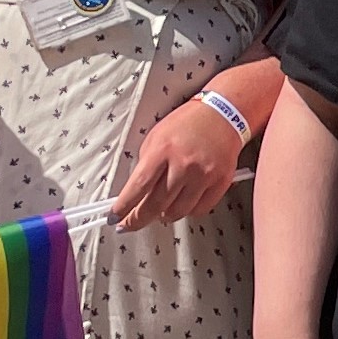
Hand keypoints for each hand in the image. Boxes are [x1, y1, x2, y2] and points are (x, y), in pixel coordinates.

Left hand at [116, 97, 243, 227]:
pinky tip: (182, 204)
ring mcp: (203, 175)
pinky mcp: (220, 182)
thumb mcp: (156, 136)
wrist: (223, 114)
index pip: (138, 187)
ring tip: (160, 211)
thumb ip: (146, 164)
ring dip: (164, 216)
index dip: (124, 207)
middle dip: (138, 219)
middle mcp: (183, 164)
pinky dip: (187, 211)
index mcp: (162, 150)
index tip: (115, 219)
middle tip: (130, 224)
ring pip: (177, 212)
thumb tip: (136, 193)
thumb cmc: (187, 123)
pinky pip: (199, 210)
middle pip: (155, 205)